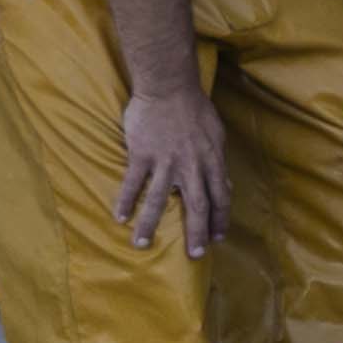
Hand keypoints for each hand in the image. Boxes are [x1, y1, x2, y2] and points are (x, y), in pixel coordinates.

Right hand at [115, 85, 232, 256]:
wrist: (169, 87)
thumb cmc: (195, 109)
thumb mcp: (216, 136)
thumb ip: (217, 161)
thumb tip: (224, 183)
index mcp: (212, 161)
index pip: (221, 197)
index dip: (220, 219)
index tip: (218, 238)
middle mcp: (192, 166)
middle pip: (197, 206)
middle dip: (197, 233)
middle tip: (195, 255)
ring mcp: (166, 161)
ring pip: (158, 200)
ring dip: (150, 225)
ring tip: (142, 245)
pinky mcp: (142, 154)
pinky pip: (133, 182)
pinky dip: (126, 200)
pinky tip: (119, 217)